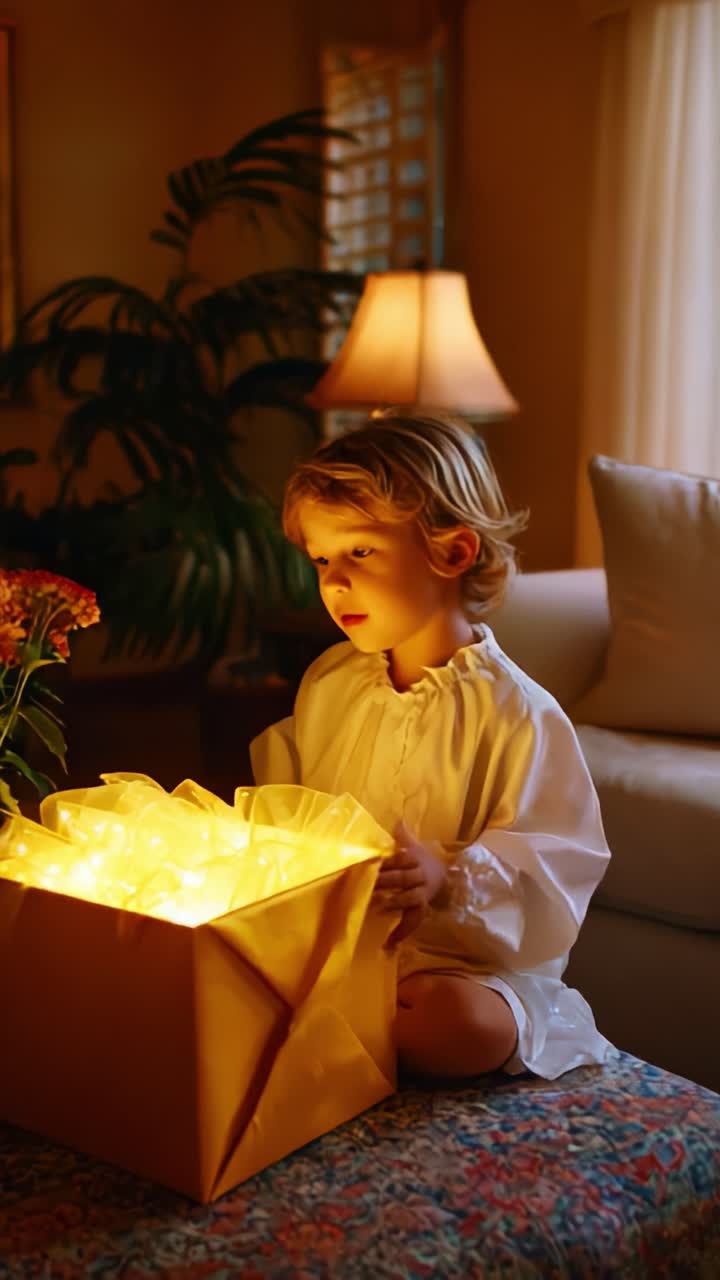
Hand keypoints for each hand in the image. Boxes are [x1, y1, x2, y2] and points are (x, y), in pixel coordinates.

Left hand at [374, 819, 446, 945]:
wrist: (446, 878)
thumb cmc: (422, 861)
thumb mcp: (415, 846)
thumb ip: (403, 835)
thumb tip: (398, 819)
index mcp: (415, 859)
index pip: (401, 859)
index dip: (387, 862)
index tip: (372, 863)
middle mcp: (420, 876)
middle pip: (403, 878)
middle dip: (385, 881)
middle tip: (367, 884)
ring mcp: (422, 893)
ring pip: (410, 898)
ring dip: (394, 902)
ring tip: (377, 907)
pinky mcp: (422, 909)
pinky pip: (413, 921)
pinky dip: (401, 932)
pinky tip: (388, 943)